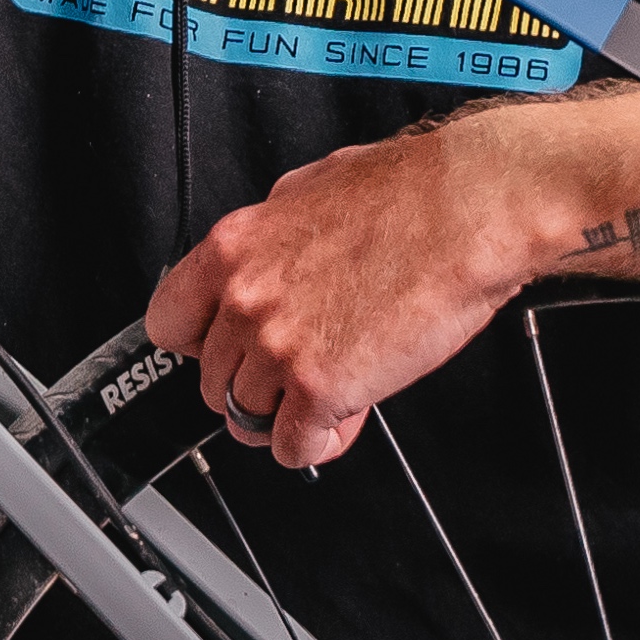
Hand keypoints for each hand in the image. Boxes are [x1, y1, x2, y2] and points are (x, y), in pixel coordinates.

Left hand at [152, 127, 514, 471]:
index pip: (168, 323)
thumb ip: (274, 236)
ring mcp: (278, 346)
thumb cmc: (412, 194)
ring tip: (328, 394)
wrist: (470, 211)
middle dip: (256, 383)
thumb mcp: (311, 191)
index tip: (228, 348)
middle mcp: (245, 299)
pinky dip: (316, 444)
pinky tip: (341, 421)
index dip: (203, 345)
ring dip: (286, 416)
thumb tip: (270, 255)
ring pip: (247, 418)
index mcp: (233, 248)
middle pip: (212, 381)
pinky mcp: (320, 388)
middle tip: (299, 372)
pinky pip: (293, 448)